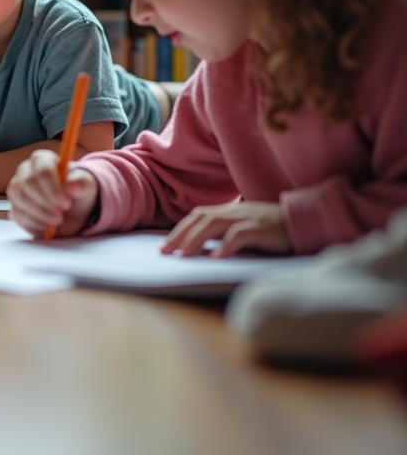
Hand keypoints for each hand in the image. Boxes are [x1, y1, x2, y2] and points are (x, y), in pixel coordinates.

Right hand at [8, 149, 97, 238]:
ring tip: (56, 220)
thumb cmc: (76, 192)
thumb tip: (73, 185)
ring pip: (20, 200)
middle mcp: (25, 171)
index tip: (66, 203)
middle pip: (27, 184)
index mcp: (43, 160)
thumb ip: (82, 183)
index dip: (53, 188)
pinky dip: (33, 224)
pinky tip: (46, 227)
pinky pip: (17, 215)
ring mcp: (17, 188)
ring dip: (40, 215)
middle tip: (61, 215)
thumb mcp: (86, 186)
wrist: (72, 209)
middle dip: (45, 203)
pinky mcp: (15, 206)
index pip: (42, 170)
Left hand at [162, 202, 289, 257]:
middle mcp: (235, 211)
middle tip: (165, 252)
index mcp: (230, 211)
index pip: (198, 216)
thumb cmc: (275, 230)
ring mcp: (248, 218)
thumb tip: (204, 251)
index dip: (180, 229)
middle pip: (200, 218)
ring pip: (214, 224)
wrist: (306, 222)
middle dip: (179, 235)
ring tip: (183, 256)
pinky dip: (226, 246)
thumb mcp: (248, 230)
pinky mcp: (262, 228)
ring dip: (195, 240)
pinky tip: (216, 259)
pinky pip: (240, 235)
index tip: (165, 245)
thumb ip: (228, 235)